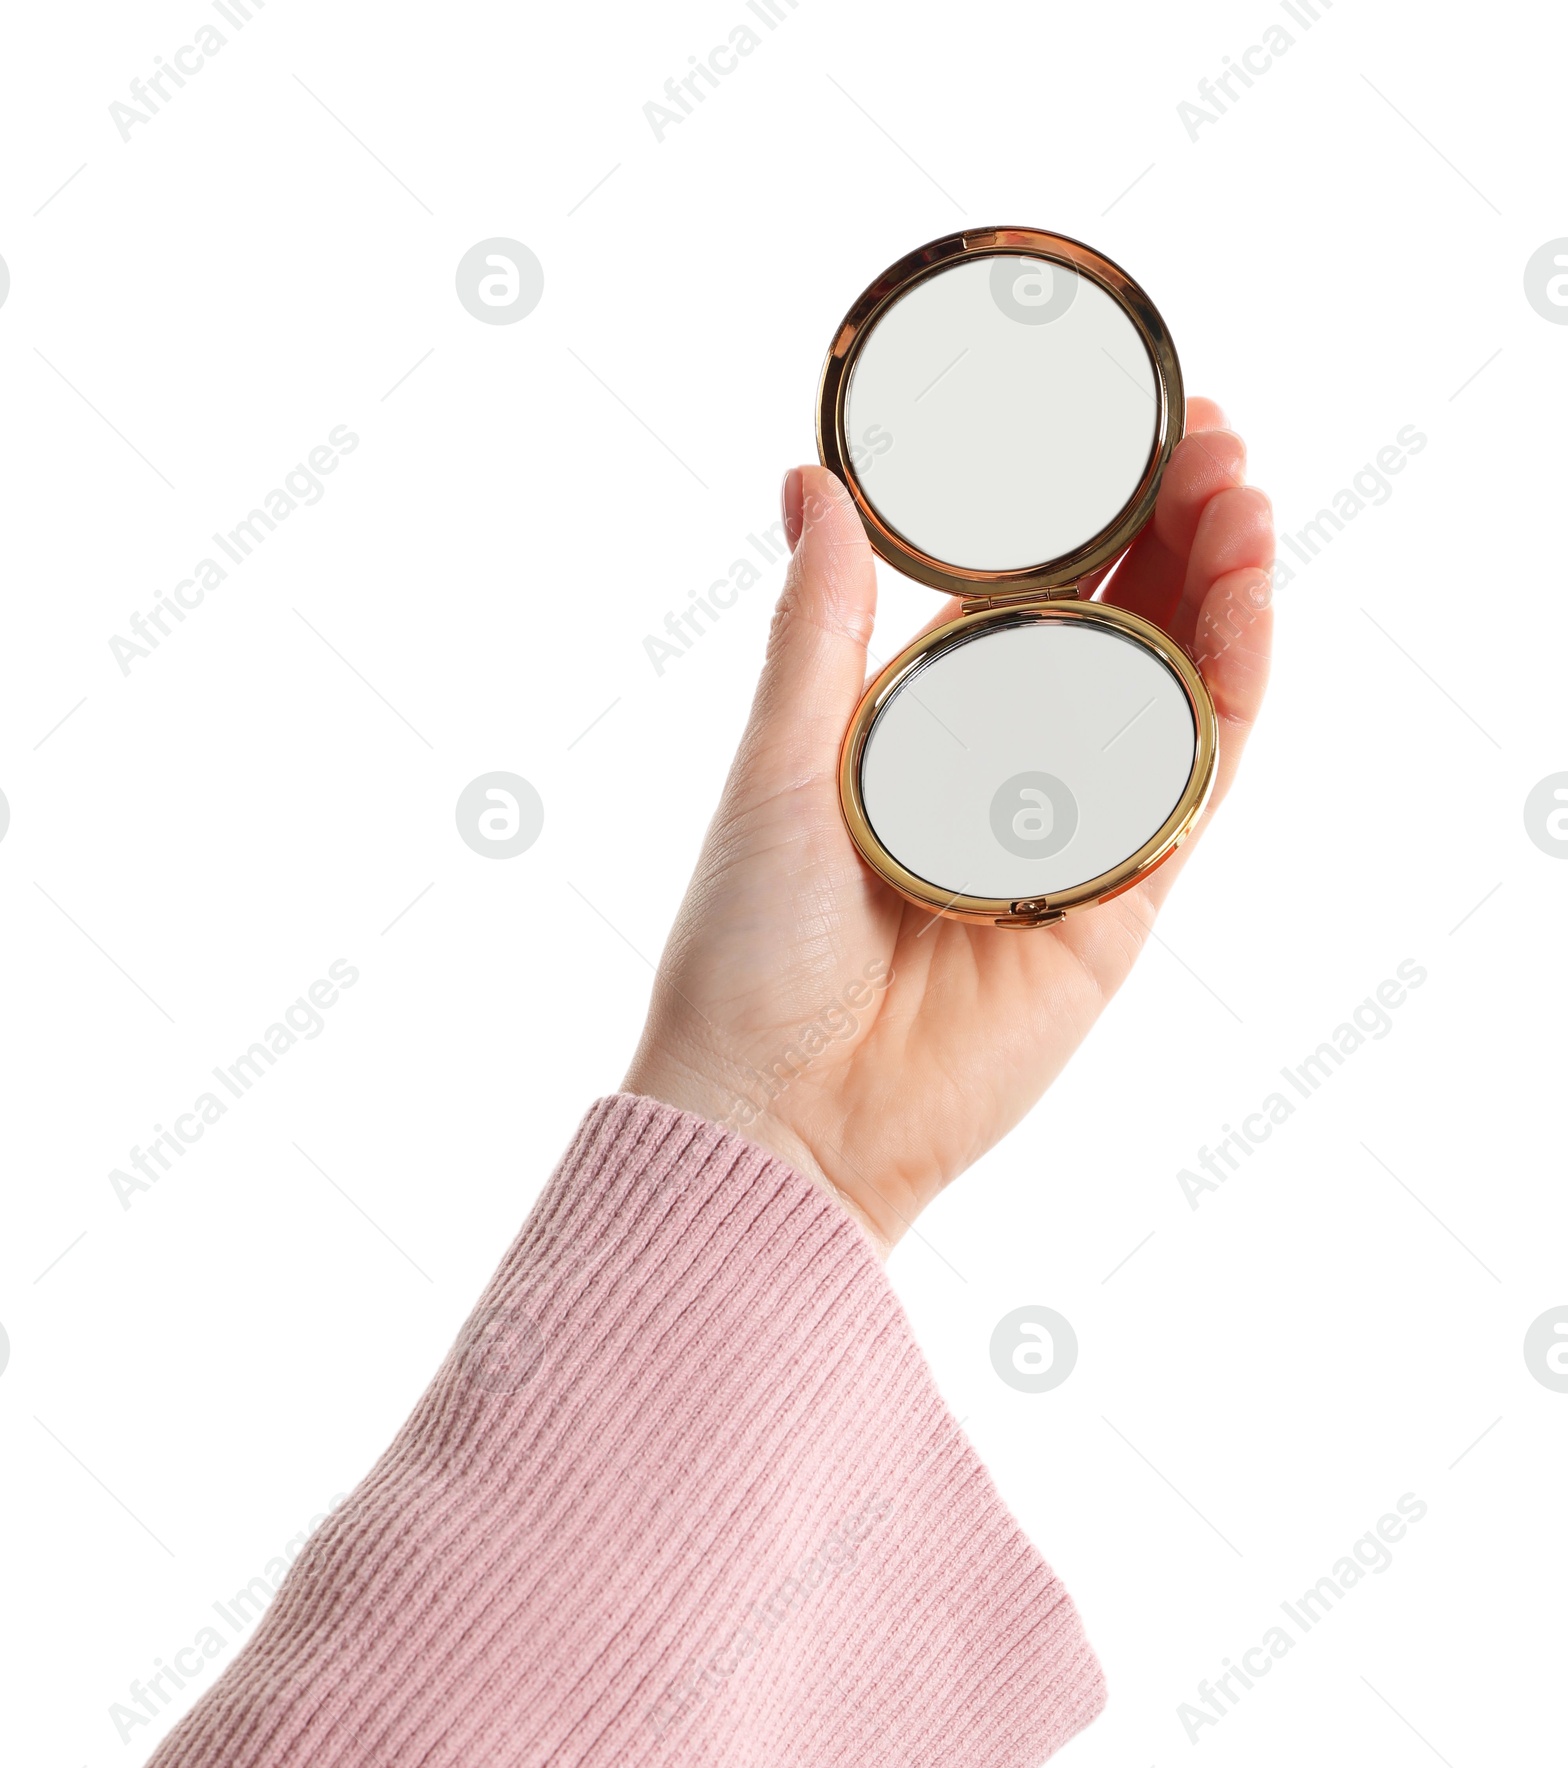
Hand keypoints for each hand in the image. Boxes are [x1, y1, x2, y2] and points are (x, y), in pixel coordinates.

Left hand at [623, 401, 1274, 1255]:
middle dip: (1177, 528)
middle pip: (1124, 629)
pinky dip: (1229, 692)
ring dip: (1219, 589)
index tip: (1143, 423)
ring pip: (1174, 693)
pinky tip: (1247, 602)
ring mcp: (1076, 838)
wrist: (780, 1115)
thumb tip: (811, 479)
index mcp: (925, 728)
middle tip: (1217, 437)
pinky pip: (1191, 785)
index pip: (1037, 597)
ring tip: (1243, 492)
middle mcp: (1010, 773)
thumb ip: (818, 626)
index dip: (1096, 512)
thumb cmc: (747, 950)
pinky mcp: (1121, 907)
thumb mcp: (778, 762)